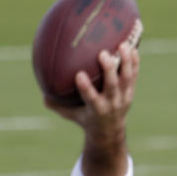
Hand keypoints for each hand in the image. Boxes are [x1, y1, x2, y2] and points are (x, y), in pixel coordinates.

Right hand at [44, 43, 139, 175]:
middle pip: (111, 85)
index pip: (90, 98)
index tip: (79, 74)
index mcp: (96, 109)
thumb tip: (42, 92)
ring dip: (125, 61)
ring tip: (123, 44)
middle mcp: (111, 103)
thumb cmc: (84, 118)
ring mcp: (123, 97)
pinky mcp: (130, 91)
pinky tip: (133, 47)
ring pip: (126, 78)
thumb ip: (56, 105)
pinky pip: (134, 75)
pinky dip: (134, 61)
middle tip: (103, 53)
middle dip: (108, 70)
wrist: (109, 130)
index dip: (85, 87)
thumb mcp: (70, 115)